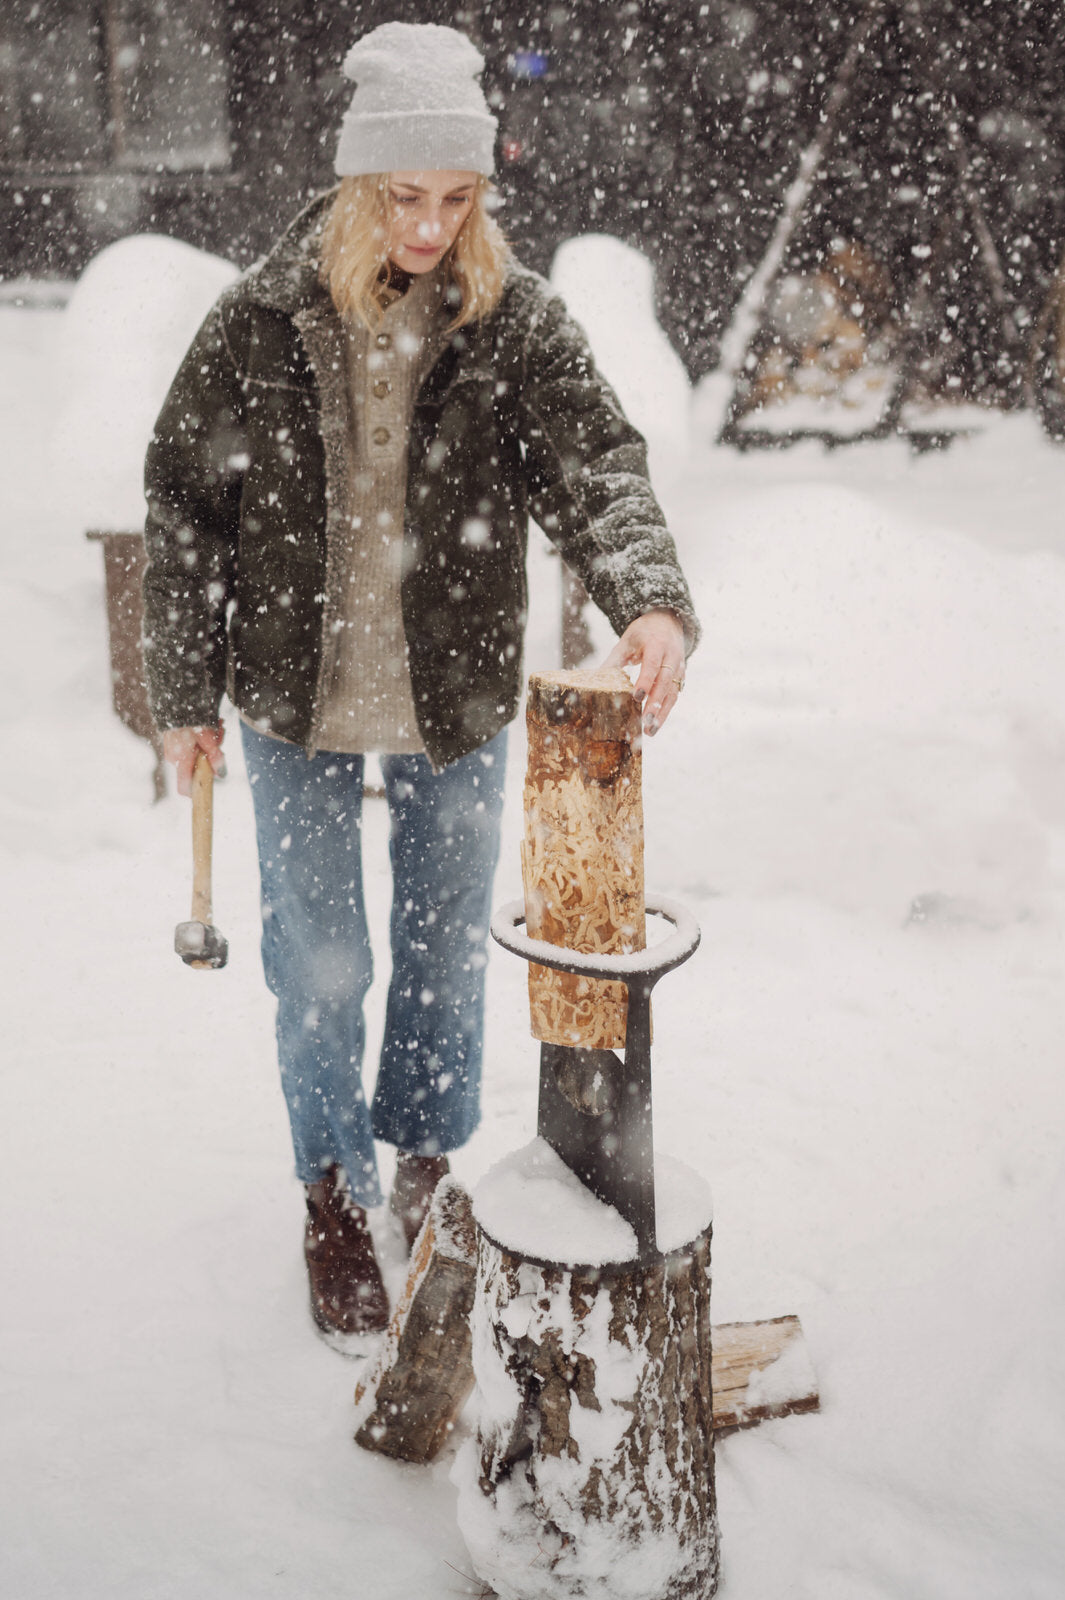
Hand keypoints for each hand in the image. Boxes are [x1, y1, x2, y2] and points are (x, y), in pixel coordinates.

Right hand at [163, 723, 225, 796]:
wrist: (177, 696)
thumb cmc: (193, 718)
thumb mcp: (208, 737)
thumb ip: (215, 757)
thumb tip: (222, 774)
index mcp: (180, 760)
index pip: (184, 788)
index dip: (197, 791)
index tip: (211, 783)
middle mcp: (173, 757)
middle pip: (197, 766)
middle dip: (212, 754)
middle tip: (220, 735)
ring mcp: (172, 748)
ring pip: (196, 753)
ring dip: (210, 741)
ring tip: (217, 724)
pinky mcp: (173, 739)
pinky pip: (190, 744)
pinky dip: (201, 736)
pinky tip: (209, 722)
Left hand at [603, 609, 686, 736]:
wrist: (668, 621)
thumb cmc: (643, 632)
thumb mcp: (626, 641)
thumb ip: (614, 660)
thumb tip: (596, 679)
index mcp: (657, 644)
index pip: (652, 665)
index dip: (645, 681)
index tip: (636, 697)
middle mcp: (672, 656)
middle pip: (665, 682)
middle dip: (656, 704)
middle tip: (646, 723)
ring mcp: (679, 667)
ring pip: (673, 693)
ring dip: (663, 713)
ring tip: (651, 731)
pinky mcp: (680, 676)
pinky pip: (674, 695)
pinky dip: (666, 710)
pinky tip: (656, 724)